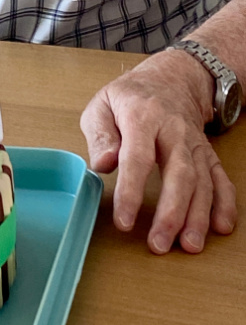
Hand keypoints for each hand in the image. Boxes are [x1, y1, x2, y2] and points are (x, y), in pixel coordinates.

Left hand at [80, 50, 236, 253]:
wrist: (171, 79)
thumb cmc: (130, 97)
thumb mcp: (102, 105)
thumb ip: (100, 135)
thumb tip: (104, 164)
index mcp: (142, 116)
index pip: (137, 157)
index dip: (131, 191)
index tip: (124, 221)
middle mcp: (174, 131)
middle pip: (178, 173)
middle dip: (171, 212)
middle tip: (159, 244)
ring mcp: (195, 143)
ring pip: (201, 181)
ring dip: (197, 216)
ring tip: (189, 245)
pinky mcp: (208, 154)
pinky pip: (220, 179)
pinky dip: (225, 204)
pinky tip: (221, 227)